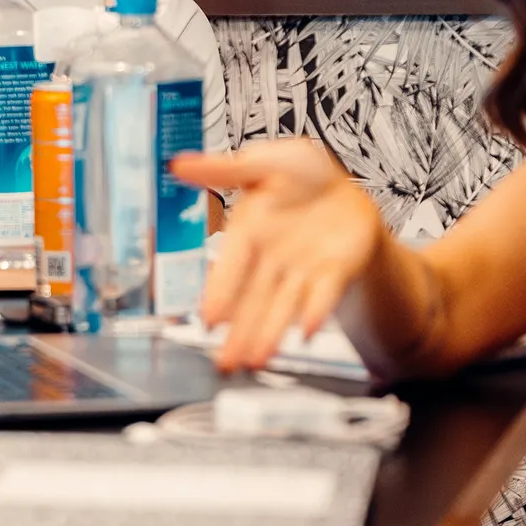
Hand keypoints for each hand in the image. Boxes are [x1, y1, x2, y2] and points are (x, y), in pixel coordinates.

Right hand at [171, 140, 391, 371]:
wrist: (346, 189)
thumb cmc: (301, 177)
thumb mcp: (262, 163)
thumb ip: (223, 170)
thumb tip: (179, 164)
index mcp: (249, 232)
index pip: (230, 265)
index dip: (219, 292)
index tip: (208, 318)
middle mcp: (271, 258)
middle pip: (253, 299)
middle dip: (239, 332)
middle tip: (225, 362)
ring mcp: (302, 270)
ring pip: (283, 306)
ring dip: (270, 334)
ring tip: (255, 361)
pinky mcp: (334, 273)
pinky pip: (324, 293)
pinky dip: (315, 311)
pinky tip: (306, 331)